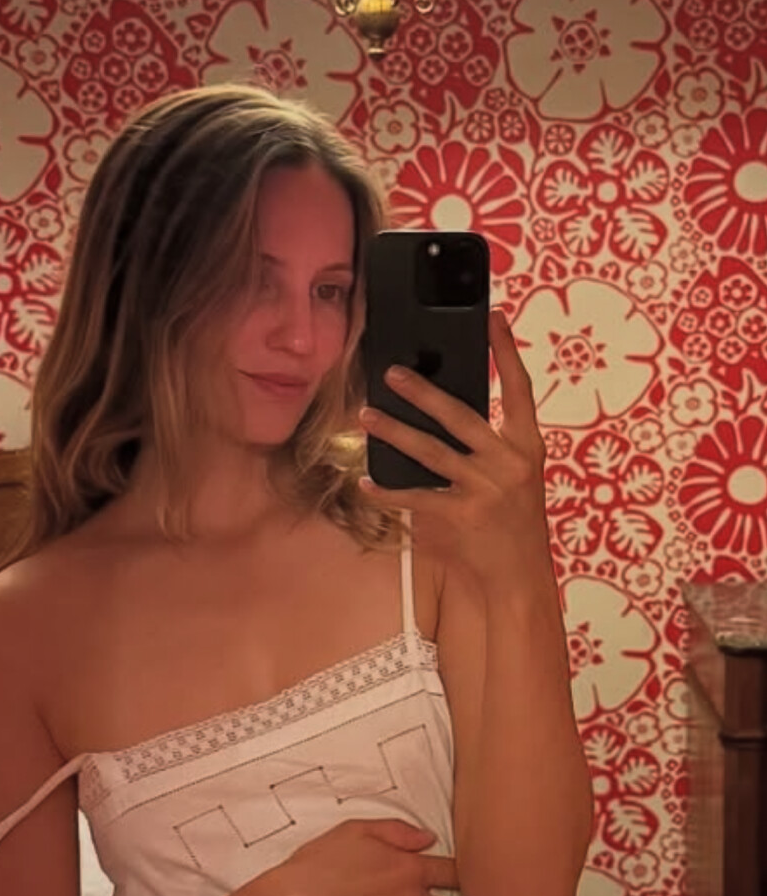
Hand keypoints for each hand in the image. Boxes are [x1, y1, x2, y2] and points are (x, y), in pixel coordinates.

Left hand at [359, 308, 549, 589]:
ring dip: (394, 432)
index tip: (494, 317)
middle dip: (423, 391)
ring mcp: (485, 490)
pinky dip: (387, 490)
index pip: (520, 389)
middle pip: (460, 416)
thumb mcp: (515, 477)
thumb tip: (438, 410)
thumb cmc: (514, 523)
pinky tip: (366, 481)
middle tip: (392, 372)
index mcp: (528, 447)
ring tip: (367, 416)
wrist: (521, 578)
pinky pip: (414, 497)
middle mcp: (509, 463)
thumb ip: (488, 445)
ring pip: (430, 452)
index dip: (507, 351)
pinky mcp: (460, 517)